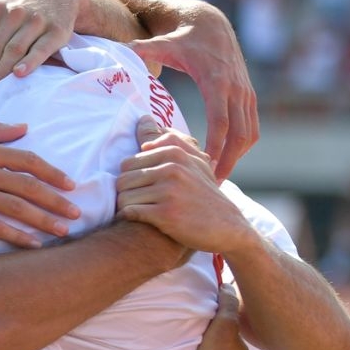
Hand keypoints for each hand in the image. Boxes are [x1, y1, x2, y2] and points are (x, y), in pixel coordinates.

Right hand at [0, 122, 78, 247]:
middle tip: (76, 212)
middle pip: (27, 186)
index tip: (70, 184)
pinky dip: (17, 236)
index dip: (52, 172)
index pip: (26, 160)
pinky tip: (34, 244)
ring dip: (43, 220)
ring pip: (16, 207)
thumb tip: (25, 128)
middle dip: (55, 200)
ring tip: (63, 230)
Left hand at [116, 117, 258, 256]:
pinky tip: (139, 221)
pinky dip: (128, 218)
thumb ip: (170, 143)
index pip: (127, 163)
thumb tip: (144, 121)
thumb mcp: (195, 164)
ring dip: (126, 207)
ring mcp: (169, 191)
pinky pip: (129, 212)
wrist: (227, 227)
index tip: (140, 189)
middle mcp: (172, 169)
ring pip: (123, 197)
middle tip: (137, 203)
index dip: (129, 179)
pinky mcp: (166, 214)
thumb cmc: (204, 195)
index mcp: (174, 154)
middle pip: (122, 179)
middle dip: (125, 193)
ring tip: (138, 212)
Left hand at [123, 0, 256, 179]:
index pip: (219, 122)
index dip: (213, 148)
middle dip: (228, 161)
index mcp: (215, 80)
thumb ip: (139, 53)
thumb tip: (117, 56)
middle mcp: (236, 88)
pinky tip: (226, 161)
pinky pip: (252, 128)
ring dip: (237, 157)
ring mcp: (246, 92)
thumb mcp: (159, 44)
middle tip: (213, 185)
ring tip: (218, 178)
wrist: (209, 22)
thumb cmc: (180, 38)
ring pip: (249, 134)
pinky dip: (242, 147)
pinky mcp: (249, 95)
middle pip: (239, 134)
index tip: (204, 169)